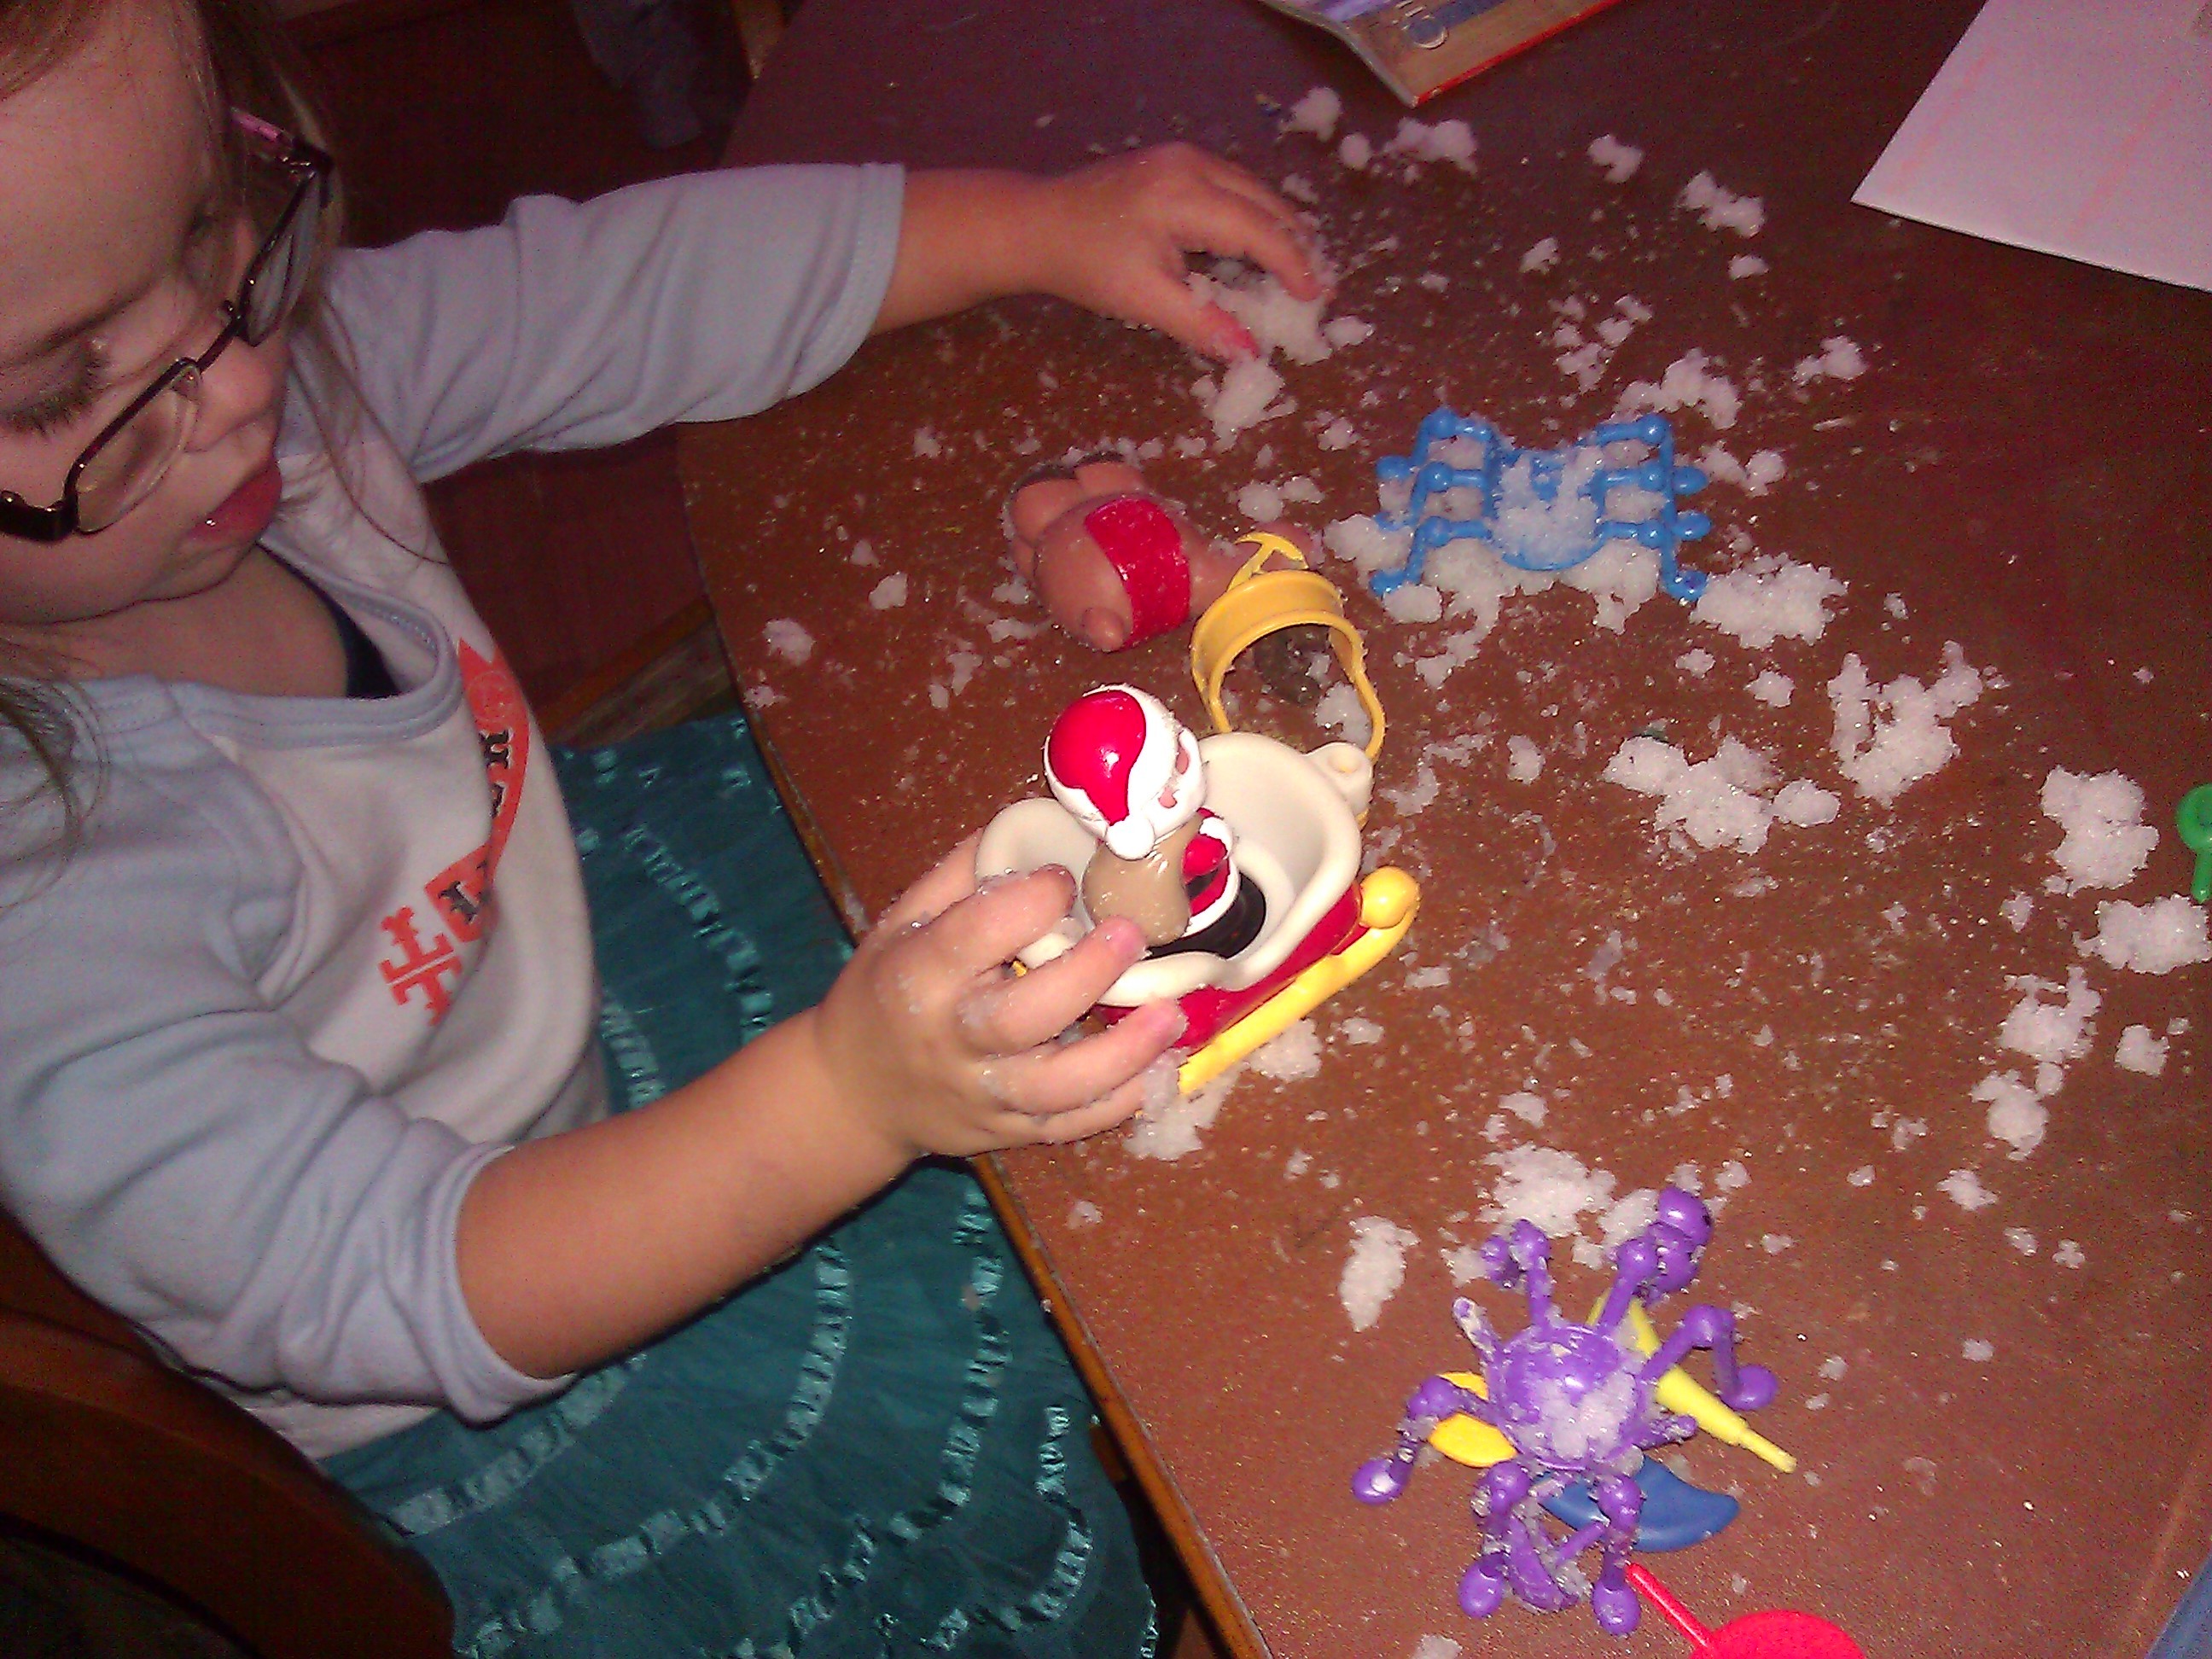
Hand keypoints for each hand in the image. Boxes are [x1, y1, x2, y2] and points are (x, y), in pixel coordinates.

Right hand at [808, 839, 1185, 1159]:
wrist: (854, 1093)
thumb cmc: (885, 992)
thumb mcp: (900, 924)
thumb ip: (961, 876)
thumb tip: (1033, 824)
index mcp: (920, 974)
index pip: (977, 934)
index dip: (1030, 900)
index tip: (1063, 879)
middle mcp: (952, 1039)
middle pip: (1024, 1016)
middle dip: (1088, 974)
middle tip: (1133, 935)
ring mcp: (982, 1094)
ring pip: (1058, 1086)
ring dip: (1124, 1054)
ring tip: (1171, 1016)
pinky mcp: (1007, 1133)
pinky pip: (1069, 1127)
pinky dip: (1119, 1104)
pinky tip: (1159, 1071)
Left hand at [1028, 143, 1326, 358]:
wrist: (1035, 223)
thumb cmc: (1085, 264)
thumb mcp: (1143, 299)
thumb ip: (1201, 324)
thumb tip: (1250, 353)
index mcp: (1184, 196)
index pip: (1258, 229)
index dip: (1292, 264)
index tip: (1315, 297)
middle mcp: (1191, 165)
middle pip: (1264, 201)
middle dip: (1296, 241)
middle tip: (1319, 282)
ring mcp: (1182, 156)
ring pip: (1251, 188)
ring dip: (1279, 224)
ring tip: (1300, 262)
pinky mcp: (1174, 160)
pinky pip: (1231, 183)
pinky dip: (1254, 211)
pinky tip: (1261, 238)